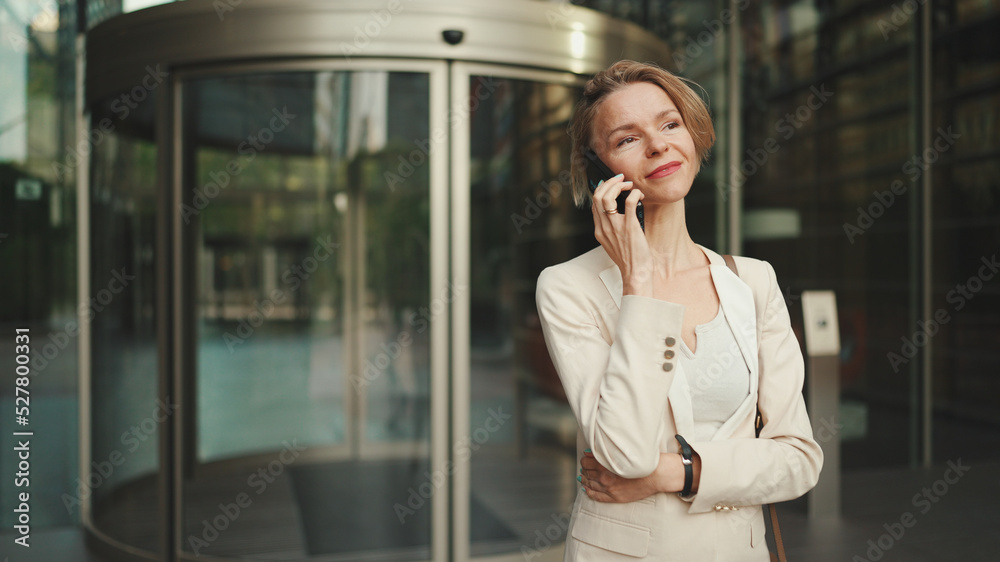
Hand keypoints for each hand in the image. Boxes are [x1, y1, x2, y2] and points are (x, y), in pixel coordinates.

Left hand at [579, 450, 659, 502]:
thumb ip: (604, 452)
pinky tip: (587, 490)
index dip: (585, 460)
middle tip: (585, 468)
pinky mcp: (615, 497)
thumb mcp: (621, 452)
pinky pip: (597, 496)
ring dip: (585, 480)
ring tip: (583, 477)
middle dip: (584, 469)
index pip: (586, 462)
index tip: (586, 459)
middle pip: (587, 473)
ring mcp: (609, 489)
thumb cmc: (641, 461)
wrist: (656, 475)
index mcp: (606, 464)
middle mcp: (605, 477)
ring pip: (590, 484)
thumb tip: (587, 452)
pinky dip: (590, 492)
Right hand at [590, 174, 651, 296]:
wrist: (635, 273)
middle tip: (621, 179)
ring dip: (618, 185)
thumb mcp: (613, 244)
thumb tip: (619, 213)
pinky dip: (635, 194)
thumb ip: (612, 229)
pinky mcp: (630, 227)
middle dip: (609, 183)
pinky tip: (640, 195)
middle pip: (597, 196)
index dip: (602, 189)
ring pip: (607, 196)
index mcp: (599, 230)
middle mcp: (604, 227)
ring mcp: (615, 226)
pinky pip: (630, 202)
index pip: (594, 204)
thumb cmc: (629, 259)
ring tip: (629, 185)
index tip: (612, 185)